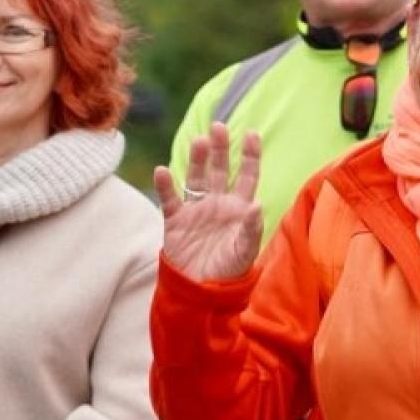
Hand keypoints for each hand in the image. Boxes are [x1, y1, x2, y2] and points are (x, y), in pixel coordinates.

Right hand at [153, 123, 264, 280]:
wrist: (200, 292)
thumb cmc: (228, 273)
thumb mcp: (244, 252)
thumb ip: (251, 230)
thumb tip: (257, 204)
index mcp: (238, 208)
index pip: (247, 175)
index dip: (250, 155)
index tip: (252, 134)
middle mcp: (218, 203)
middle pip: (220, 170)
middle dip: (220, 149)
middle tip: (218, 127)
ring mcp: (196, 210)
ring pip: (196, 178)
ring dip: (197, 160)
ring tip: (199, 142)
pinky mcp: (175, 221)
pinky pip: (170, 199)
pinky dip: (165, 186)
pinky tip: (162, 171)